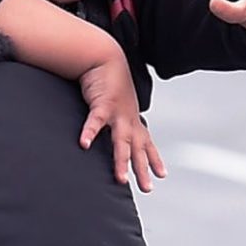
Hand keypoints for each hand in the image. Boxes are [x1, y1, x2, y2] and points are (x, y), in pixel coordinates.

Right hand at [78, 60, 165, 192]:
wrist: (105, 57)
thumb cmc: (109, 82)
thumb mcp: (116, 104)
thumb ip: (115, 120)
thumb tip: (112, 132)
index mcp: (132, 120)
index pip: (147, 143)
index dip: (154, 158)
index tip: (162, 174)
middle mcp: (128, 119)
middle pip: (137, 148)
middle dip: (142, 168)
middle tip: (147, 188)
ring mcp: (117, 112)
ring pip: (122, 140)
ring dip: (122, 159)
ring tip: (121, 178)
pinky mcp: (103, 103)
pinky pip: (96, 120)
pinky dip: (90, 132)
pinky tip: (84, 144)